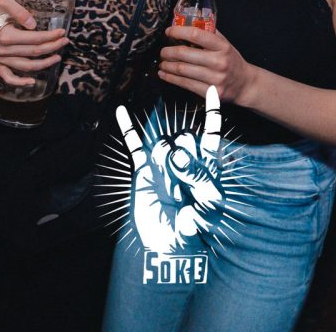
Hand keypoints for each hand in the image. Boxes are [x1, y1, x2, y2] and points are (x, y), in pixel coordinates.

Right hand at [0, 0, 66, 87]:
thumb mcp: (3, 2)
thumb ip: (18, 10)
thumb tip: (33, 25)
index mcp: (5, 35)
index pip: (34, 39)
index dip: (50, 36)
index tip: (62, 32)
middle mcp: (2, 50)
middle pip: (33, 52)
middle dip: (52, 47)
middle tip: (65, 41)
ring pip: (26, 66)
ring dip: (44, 64)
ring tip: (58, 57)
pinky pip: (8, 78)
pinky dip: (20, 82)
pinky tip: (32, 81)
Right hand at [116, 87, 224, 253]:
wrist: (169, 246)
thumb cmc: (196, 228)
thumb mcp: (208, 203)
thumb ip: (198, 176)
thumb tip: (177, 152)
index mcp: (205, 167)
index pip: (211, 134)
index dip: (213, 112)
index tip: (213, 89)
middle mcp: (184, 161)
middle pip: (187, 138)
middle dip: (186, 154)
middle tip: (183, 182)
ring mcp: (163, 164)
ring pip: (164, 143)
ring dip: (166, 160)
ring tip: (169, 189)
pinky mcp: (144, 171)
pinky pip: (135, 147)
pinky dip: (127, 128)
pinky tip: (121, 110)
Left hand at [159, 25, 255, 104]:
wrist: (244, 84)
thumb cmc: (231, 61)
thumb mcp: (225, 43)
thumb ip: (209, 33)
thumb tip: (188, 21)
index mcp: (222, 46)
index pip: (196, 35)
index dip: (179, 32)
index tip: (169, 32)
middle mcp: (219, 62)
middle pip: (185, 54)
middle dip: (168, 52)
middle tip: (162, 51)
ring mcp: (215, 79)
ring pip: (182, 70)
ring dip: (167, 66)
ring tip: (162, 63)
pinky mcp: (210, 93)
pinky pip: (185, 84)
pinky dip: (171, 78)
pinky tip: (165, 74)